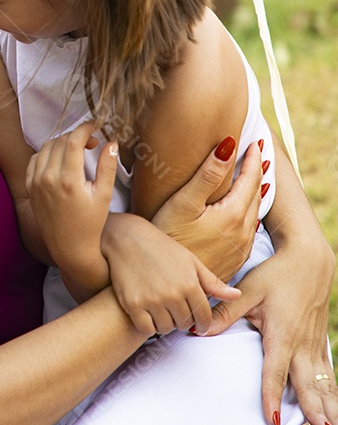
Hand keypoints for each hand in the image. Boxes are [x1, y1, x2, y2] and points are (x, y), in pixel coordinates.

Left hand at [26, 123, 116, 300]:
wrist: (69, 247)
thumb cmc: (91, 223)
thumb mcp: (104, 195)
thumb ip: (107, 166)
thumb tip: (111, 142)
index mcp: (68, 180)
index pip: (73, 141)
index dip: (85, 128)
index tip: (96, 126)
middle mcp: (48, 179)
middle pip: (60, 141)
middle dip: (77, 135)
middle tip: (92, 142)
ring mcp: (36, 182)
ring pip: (46, 147)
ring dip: (62, 142)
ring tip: (77, 150)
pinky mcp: (30, 186)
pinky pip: (35, 158)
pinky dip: (48, 153)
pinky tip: (60, 159)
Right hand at [101, 214, 240, 335]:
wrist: (126, 238)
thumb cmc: (161, 247)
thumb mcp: (190, 261)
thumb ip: (213, 282)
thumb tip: (237, 295)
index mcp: (190, 284)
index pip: (204, 317)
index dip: (203, 324)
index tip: (199, 326)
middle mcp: (173, 294)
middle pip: (185, 324)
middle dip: (183, 320)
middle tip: (176, 310)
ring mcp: (152, 300)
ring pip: (166, 329)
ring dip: (166, 323)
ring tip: (162, 310)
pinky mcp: (133, 304)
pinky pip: (146, 328)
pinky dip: (148, 325)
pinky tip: (148, 314)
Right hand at [151, 140, 262, 280]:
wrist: (165, 281)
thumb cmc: (167, 237)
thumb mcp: (184, 202)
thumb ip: (208, 175)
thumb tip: (228, 146)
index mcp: (233, 215)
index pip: (251, 179)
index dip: (253, 158)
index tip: (254, 143)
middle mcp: (243, 233)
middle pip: (257, 195)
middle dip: (258, 172)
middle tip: (257, 154)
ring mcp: (240, 249)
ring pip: (255, 213)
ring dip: (256, 192)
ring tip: (256, 176)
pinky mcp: (234, 260)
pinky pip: (250, 230)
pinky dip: (250, 212)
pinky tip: (245, 211)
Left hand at [207, 217, 337, 424]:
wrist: (309, 260)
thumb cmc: (276, 275)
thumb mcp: (249, 289)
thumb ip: (225, 312)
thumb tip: (200, 330)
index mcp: (282, 334)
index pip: (275, 372)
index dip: (272, 397)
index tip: (271, 420)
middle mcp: (302, 345)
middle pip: (308, 386)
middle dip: (315, 412)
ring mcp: (314, 346)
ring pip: (324, 385)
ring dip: (331, 410)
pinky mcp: (320, 344)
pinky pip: (328, 376)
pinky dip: (333, 396)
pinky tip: (335, 414)